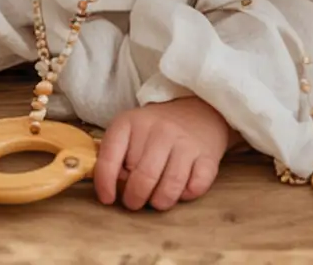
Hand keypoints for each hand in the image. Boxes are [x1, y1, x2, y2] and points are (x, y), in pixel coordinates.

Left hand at [95, 98, 230, 210]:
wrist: (200, 109)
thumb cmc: (156, 129)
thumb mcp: (130, 131)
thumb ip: (115, 157)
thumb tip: (113, 191)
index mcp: (131, 123)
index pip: (109, 159)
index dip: (105, 185)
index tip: (108, 199)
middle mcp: (160, 130)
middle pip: (142, 179)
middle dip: (135, 199)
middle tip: (135, 201)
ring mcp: (186, 142)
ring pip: (169, 188)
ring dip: (160, 202)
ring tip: (157, 199)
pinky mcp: (208, 155)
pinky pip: (196, 187)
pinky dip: (187, 195)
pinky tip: (182, 188)